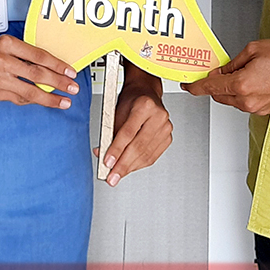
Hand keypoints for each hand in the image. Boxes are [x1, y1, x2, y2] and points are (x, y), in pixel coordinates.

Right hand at [0, 34, 81, 107]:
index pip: (39, 56)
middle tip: (73, 88)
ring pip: (30, 91)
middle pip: (38, 74)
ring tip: (63, 101)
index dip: (58, 66)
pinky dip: (31, 100)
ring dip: (49, 98)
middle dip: (59, 83)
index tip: (71, 73)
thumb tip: (50, 71)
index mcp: (8, 44)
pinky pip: (18, 98)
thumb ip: (24, 57)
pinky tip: (41, 101)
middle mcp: (3, 60)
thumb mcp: (4, 46)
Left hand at [93, 67, 171, 185]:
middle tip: (111, 176)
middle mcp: (159, 116)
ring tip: (117, 174)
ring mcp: (166, 127)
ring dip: (130, 167)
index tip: (107, 162)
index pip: (128, 132)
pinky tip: (130, 168)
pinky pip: (152, 156)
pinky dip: (139, 164)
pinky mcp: (167, 138)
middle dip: (123, 165)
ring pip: (146, 154)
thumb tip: (101, 154)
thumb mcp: (116, 111)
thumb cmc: (131, 100)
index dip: (116, 150)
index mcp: (145, 105)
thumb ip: (110, 133)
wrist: (145, 93)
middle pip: (139, 146)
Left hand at [181, 39, 269, 113]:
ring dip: (230, 88)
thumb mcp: (253, 50)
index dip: (195, 86)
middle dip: (216, 83)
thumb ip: (232, 62)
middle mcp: (247, 100)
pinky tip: (252, 80)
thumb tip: (222, 71)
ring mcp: (255, 107)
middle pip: (218, 95)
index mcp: (241, 84)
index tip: (187, 86)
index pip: (209, 88)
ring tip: (244, 72)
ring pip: (231, 99)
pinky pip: (244, 102)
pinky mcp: (264, 110)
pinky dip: (242, 93)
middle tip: (222, 70)